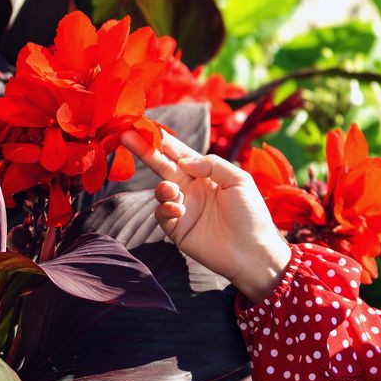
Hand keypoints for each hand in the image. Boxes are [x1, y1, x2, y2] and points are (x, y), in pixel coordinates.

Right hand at [121, 130, 290, 303]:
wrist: (252, 251)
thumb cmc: (251, 213)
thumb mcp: (238, 180)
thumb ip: (212, 164)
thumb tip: (183, 161)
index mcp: (209, 175)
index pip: (184, 155)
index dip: (168, 143)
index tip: (150, 130)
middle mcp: (194, 189)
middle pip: (165, 167)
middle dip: (147, 152)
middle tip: (127, 136)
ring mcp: (185, 208)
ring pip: (161, 191)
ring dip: (162, 188)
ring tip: (172, 190)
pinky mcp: (178, 229)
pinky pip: (162, 214)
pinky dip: (165, 209)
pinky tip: (179, 209)